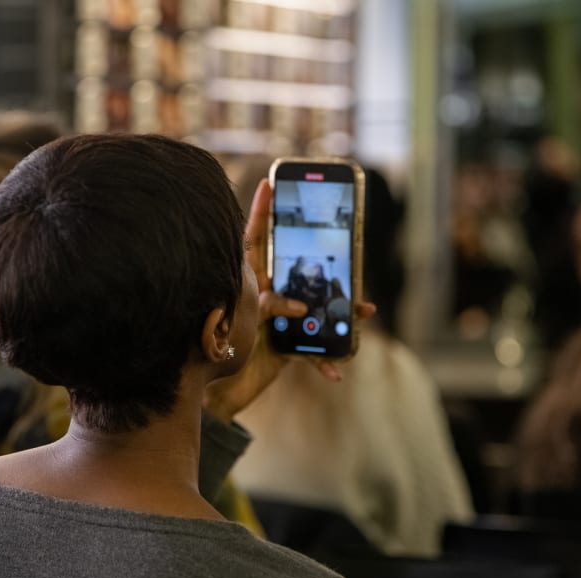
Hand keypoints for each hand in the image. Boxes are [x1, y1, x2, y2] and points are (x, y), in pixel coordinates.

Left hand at [203, 179, 375, 422]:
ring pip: (318, 309)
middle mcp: (268, 295)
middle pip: (299, 272)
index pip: (254, 240)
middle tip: (343, 245)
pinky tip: (335, 373)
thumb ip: (267, 304)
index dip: (260, 212)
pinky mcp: (289, 347)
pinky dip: (325, 363)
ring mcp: (281, 321)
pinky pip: (314, 353)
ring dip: (342, 313)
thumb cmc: (220, 350)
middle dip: (323, 263)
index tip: (268, 183)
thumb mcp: (243, 318)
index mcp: (249, 281)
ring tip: (363, 310)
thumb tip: (296, 305)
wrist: (218, 390)